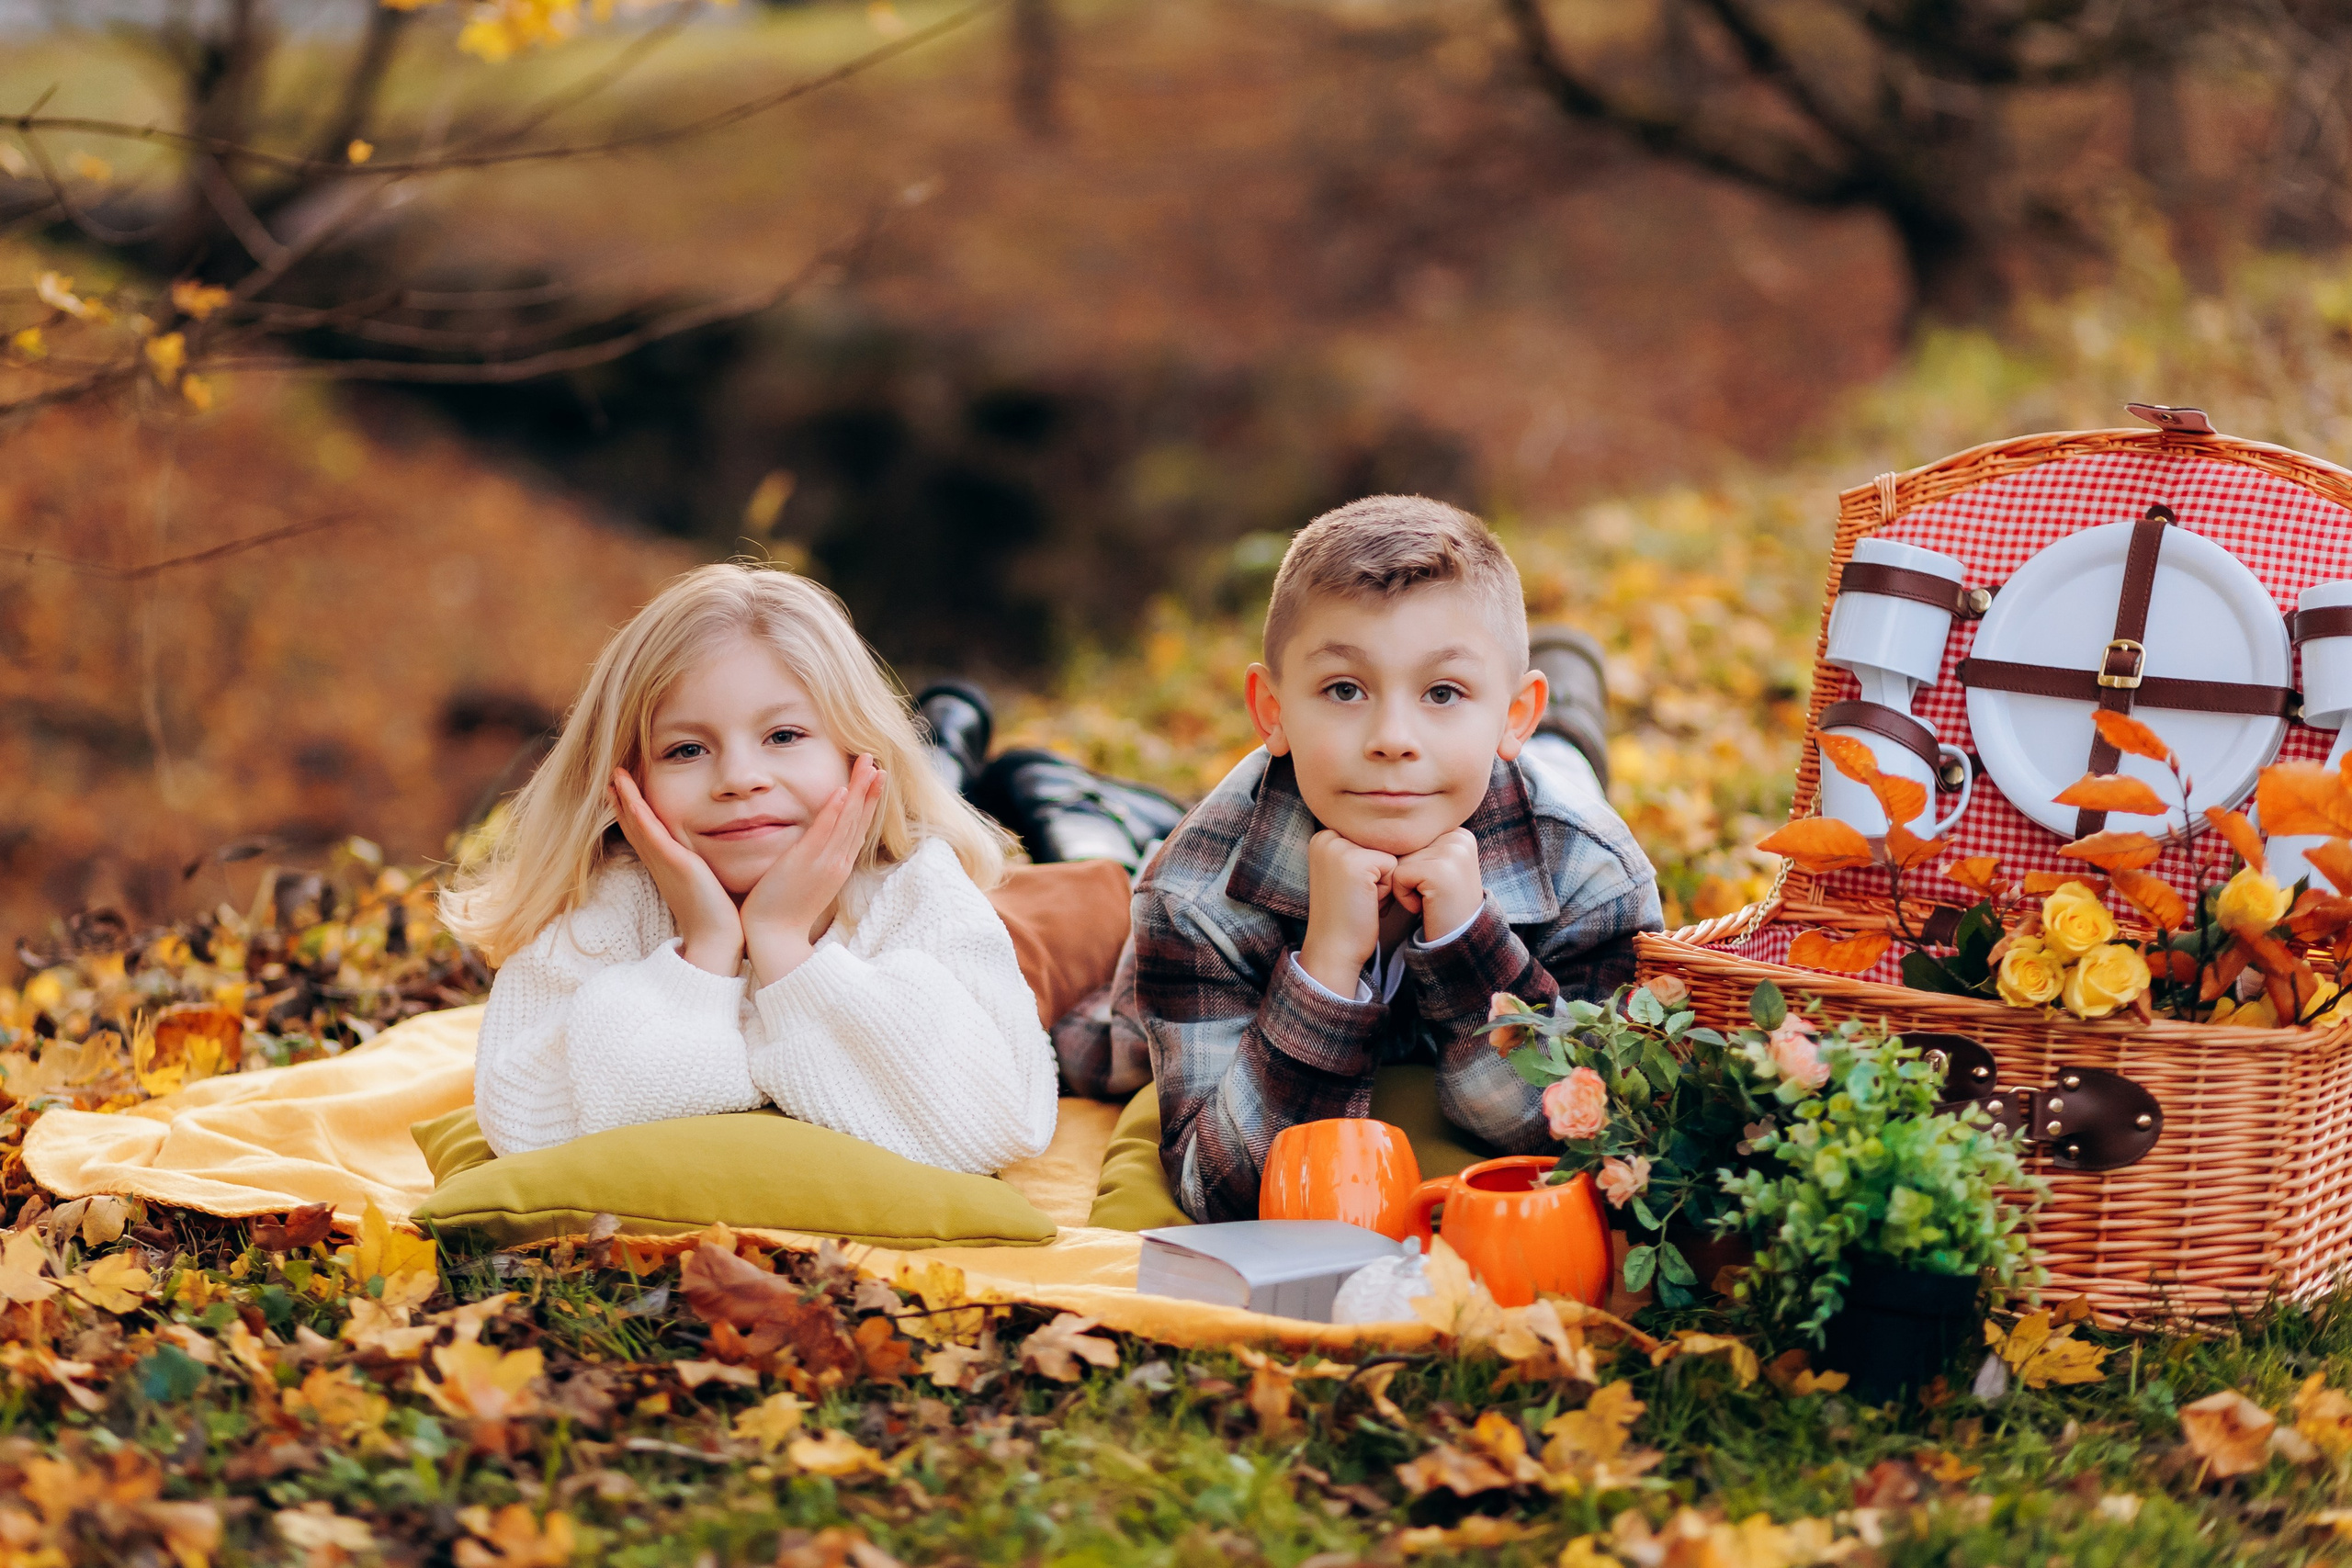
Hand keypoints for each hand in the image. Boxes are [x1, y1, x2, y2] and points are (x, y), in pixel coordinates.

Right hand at [610, 768, 742, 974]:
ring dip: (625, 799)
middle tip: (612, 777)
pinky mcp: (674, 862)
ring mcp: (664, 862)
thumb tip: (714, 866)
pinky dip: (639, 811)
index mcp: (667, 867)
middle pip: (635, 825)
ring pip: (638, 824)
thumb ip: (706, 871)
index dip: (633, 811)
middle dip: (623, 801)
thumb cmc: (718, 918)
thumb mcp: (707, 886)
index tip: (624, 790)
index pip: (646, 833)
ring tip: (616, 776)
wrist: (717, 940)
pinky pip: (651, 832)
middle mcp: (660, 863)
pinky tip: (629, 794)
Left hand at [742, 755, 885, 986]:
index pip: (858, 827)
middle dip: (870, 789)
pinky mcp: (807, 864)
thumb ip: (815, 859)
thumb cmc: (784, 909)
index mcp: (839, 865)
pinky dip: (834, 813)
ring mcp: (825, 862)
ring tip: (869, 767)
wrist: (774, 935)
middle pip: (859, 820)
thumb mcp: (806, 879)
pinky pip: (823, 834)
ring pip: (848, 821)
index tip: (875, 778)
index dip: (868, 801)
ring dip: (859, 792)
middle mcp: (838, 862)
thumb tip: (816, 844)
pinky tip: (841, 792)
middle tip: (877, 762)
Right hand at [1298, 829, 1396, 996]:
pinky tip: (1368, 904)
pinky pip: (1394, 868)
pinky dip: (1388, 890)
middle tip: (1357, 896)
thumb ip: (1363, 850)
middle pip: (1381, 844)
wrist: (1333, 949)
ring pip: (1389, 856)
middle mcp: (1327, 837)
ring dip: (1384, 882)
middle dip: (1379, 873)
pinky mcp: (1356, 863)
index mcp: (1323, 836)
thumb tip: (1400, 833)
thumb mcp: (1347, 873)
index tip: (1350, 889)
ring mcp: (1339, 848)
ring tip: (1362, 900)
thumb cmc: (1346, 915)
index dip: (1371, 868)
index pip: (1371, 839)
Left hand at [1391, 828, 1483, 942]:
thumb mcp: (1435, 867)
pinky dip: (1404, 897)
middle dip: (1407, 875)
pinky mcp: (1439, 871)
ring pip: (1398, 861)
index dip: (1411, 865)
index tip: (1433, 884)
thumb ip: (1420, 845)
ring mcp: (1452, 853)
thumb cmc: (1440, 906)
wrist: (1459, 942)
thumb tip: (1381, 830)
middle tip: (1431, 894)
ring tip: (1430, 899)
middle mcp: (1459, 837)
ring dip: (1405, 886)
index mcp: (1458, 832)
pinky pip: (1398, 876)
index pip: (1410, 838)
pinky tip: (1426, 906)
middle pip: (1404, 847)